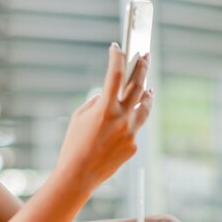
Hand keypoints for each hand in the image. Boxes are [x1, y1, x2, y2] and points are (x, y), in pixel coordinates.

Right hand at [55, 42, 152, 189]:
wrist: (79, 174)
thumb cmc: (74, 144)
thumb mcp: (78, 118)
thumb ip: (96, 102)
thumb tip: (109, 96)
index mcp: (105, 108)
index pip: (115, 75)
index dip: (116, 58)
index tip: (116, 47)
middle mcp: (122, 118)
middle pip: (137, 86)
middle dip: (141, 67)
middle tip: (145, 56)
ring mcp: (130, 132)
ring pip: (145, 107)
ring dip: (146, 94)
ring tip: (148, 87)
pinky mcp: (133, 145)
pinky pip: (135, 127)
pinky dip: (132, 120)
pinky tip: (130, 118)